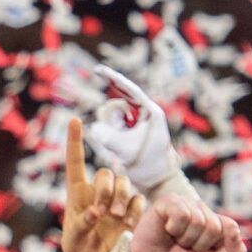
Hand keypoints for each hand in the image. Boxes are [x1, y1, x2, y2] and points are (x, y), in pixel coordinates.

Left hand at [62, 117, 145, 251]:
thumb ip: (80, 226)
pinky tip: (129, 224)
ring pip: (124, 183)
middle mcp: (97, 193)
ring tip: (117, 219)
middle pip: (106, 173)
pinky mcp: (132, 212)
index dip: (75, 142)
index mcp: (77, 195)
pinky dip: (135, 210)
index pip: (75, 163)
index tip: (75, 120)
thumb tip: (94, 213)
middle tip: (104, 213)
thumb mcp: (72, 243)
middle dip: (106, 190)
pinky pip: (139, 200)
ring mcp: (117, 202)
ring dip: (122, 198)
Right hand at [83, 65, 179, 195]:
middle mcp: (144, 113)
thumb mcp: (126, 150)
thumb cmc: (149, 165)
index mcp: (150, 112)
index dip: (113, 78)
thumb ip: (108, 137)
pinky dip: (111, 134)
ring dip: (111, 130)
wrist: (158, 181)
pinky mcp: (130, 130)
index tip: (97, 70)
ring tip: (122, 148)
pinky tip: (119, 149)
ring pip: (113, 116)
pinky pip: (112, 126)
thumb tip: (93, 129)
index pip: (130, 89)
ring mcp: (137, 122)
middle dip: (112, 119)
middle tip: (115, 134)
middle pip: (118, 103)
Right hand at [128, 193, 244, 251]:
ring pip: (197, 221)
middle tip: (185, 247)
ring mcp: (185, 203)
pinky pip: (181, 214)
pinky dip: (174, 228)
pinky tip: (167, 230)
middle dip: (199, 244)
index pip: (230, 227)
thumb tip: (235, 229)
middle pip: (214, 227)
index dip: (216, 245)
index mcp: (215, 221)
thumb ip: (234, 251)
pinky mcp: (168, 202)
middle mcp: (202, 209)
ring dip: (185, 238)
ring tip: (175, 240)